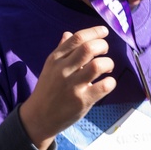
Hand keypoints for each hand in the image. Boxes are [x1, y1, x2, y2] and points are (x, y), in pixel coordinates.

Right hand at [19, 26, 115, 149]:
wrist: (39, 117)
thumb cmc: (47, 90)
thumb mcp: (50, 67)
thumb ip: (61, 50)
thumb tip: (68, 33)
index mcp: (56, 59)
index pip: (76, 38)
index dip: (94, 32)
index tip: (104, 32)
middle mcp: (63, 70)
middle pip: (88, 48)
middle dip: (103, 46)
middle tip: (105, 52)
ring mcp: (73, 86)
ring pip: (97, 66)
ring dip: (108, 63)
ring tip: (107, 68)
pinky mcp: (82, 101)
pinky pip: (104, 86)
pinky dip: (110, 82)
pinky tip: (107, 83)